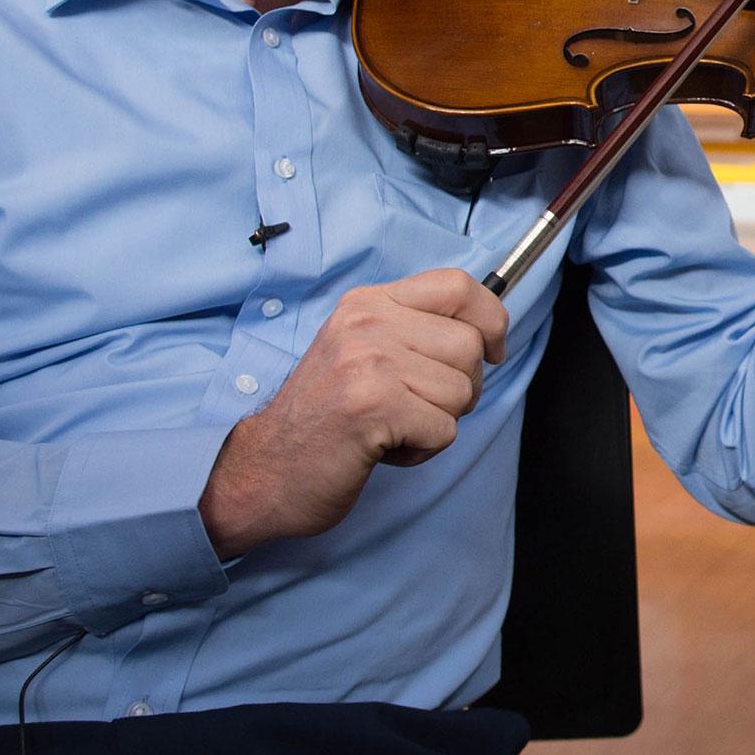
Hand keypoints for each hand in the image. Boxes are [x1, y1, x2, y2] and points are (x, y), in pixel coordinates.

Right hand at [198, 268, 507, 557]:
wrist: (264, 470)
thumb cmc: (324, 418)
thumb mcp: (362, 351)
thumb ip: (414, 331)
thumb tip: (487, 330)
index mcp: (368, 303)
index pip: (458, 284)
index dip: (490, 318)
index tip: (491, 350)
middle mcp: (367, 323)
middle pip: (470, 345)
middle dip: (461, 387)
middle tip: (416, 407)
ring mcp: (368, 362)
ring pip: (463, 391)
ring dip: (438, 422)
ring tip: (392, 427)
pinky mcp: (373, 406)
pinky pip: (445, 429)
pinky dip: (423, 449)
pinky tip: (383, 448)